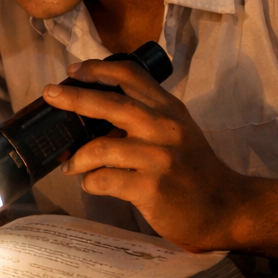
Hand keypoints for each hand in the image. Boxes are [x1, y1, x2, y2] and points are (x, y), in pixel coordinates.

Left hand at [45, 59, 259, 251]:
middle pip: (111, 104)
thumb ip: (146, 117)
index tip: (73, 69)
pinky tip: (92, 184)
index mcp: (169, 110)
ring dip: (78, 158)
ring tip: (71, 166)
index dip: (99, 69)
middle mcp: (164, 128)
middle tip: (49, 94)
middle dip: (74, 97)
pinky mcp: (151, 188)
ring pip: (101, 148)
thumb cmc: (195, 170)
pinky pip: (105, 180)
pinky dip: (91, 182)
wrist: (227, 208)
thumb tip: (93, 113)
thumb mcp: (178, 131)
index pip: (131, 76)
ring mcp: (158, 158)